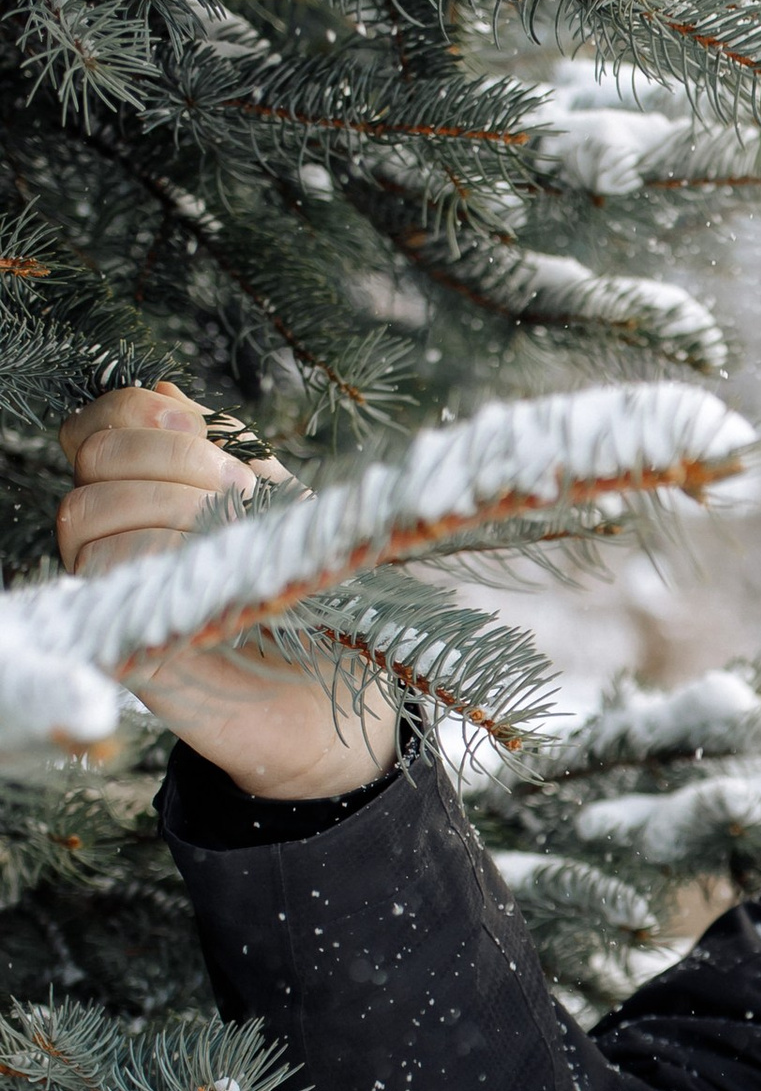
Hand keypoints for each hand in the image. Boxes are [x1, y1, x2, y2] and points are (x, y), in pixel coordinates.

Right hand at [56, 383, 397, 797]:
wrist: (346, 699)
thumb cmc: (319, 600)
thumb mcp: (287, 508)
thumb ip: (231, 450)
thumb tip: (168, 391)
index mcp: (153, 496)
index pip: (98, 426)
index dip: (135, 411)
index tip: (200, 424)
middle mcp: (121, 539)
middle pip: (92, 458)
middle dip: (169, 455)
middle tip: (239, 490)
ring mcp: (119, 593)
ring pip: (85, 514)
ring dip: (167, 506)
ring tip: (235, 534)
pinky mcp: (127, 648)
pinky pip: (106, 581)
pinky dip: (159, 558)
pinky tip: (215, 571)